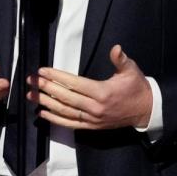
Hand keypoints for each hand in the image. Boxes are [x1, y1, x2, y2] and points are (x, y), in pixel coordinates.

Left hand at [28, 44, 151, 129]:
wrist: (145, 110)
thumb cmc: (137, 87)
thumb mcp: (131, 70)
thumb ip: (121, 60)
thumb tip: (116, 48)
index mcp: (102, 92)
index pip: (74, 83)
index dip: (57, 77)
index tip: (43, 71)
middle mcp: (95, 107)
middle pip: (65, 98)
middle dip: (46, 88)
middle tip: (31, 80)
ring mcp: (92, 119)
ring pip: (64, 112)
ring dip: (46, 103)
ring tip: (31, 95)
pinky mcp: (92, 127)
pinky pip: (70, 124)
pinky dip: (55, 119)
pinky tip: (43, 113)